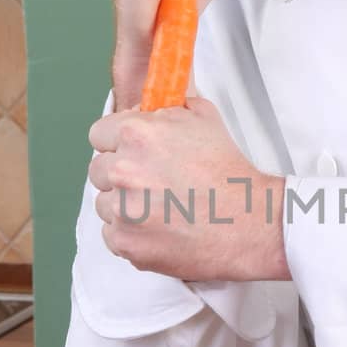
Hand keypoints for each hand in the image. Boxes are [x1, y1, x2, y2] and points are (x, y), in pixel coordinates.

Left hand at [88, 96, 289, 281]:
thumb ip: (168, 106)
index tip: (130, 152)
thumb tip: (149, 103)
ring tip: (160, 208)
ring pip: (104, 203)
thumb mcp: (203, 118)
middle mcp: (123, 170)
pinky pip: (111, 234)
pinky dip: (130, 233)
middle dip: (121, 174)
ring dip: (124, 205)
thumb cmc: (228, 172)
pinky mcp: (125, 242)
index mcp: (136, 134)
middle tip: (151, 182)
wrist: (248, 222)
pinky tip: (159, 228)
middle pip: (98, 169)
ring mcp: (122, 210)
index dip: (117, 142)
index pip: (99, 134)